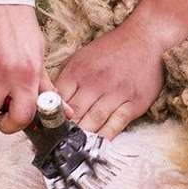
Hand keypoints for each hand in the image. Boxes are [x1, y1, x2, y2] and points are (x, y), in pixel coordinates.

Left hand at [52, 18, 165, 139]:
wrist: (145, 37)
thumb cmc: (111, 48)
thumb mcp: (82, 56)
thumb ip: (66, 79)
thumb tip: (49, 102)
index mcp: (78, 71)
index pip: (57, 99)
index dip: (48, 117)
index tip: (42, 132)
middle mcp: (95, 82)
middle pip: (74, 113)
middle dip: (62, 132)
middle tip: (53, 148)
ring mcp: (116, 93)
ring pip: (93, 121)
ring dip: (81, 138)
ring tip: (71, 152)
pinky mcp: (134, 102)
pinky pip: (116, 124)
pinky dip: (105, 137)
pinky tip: (96, 146)